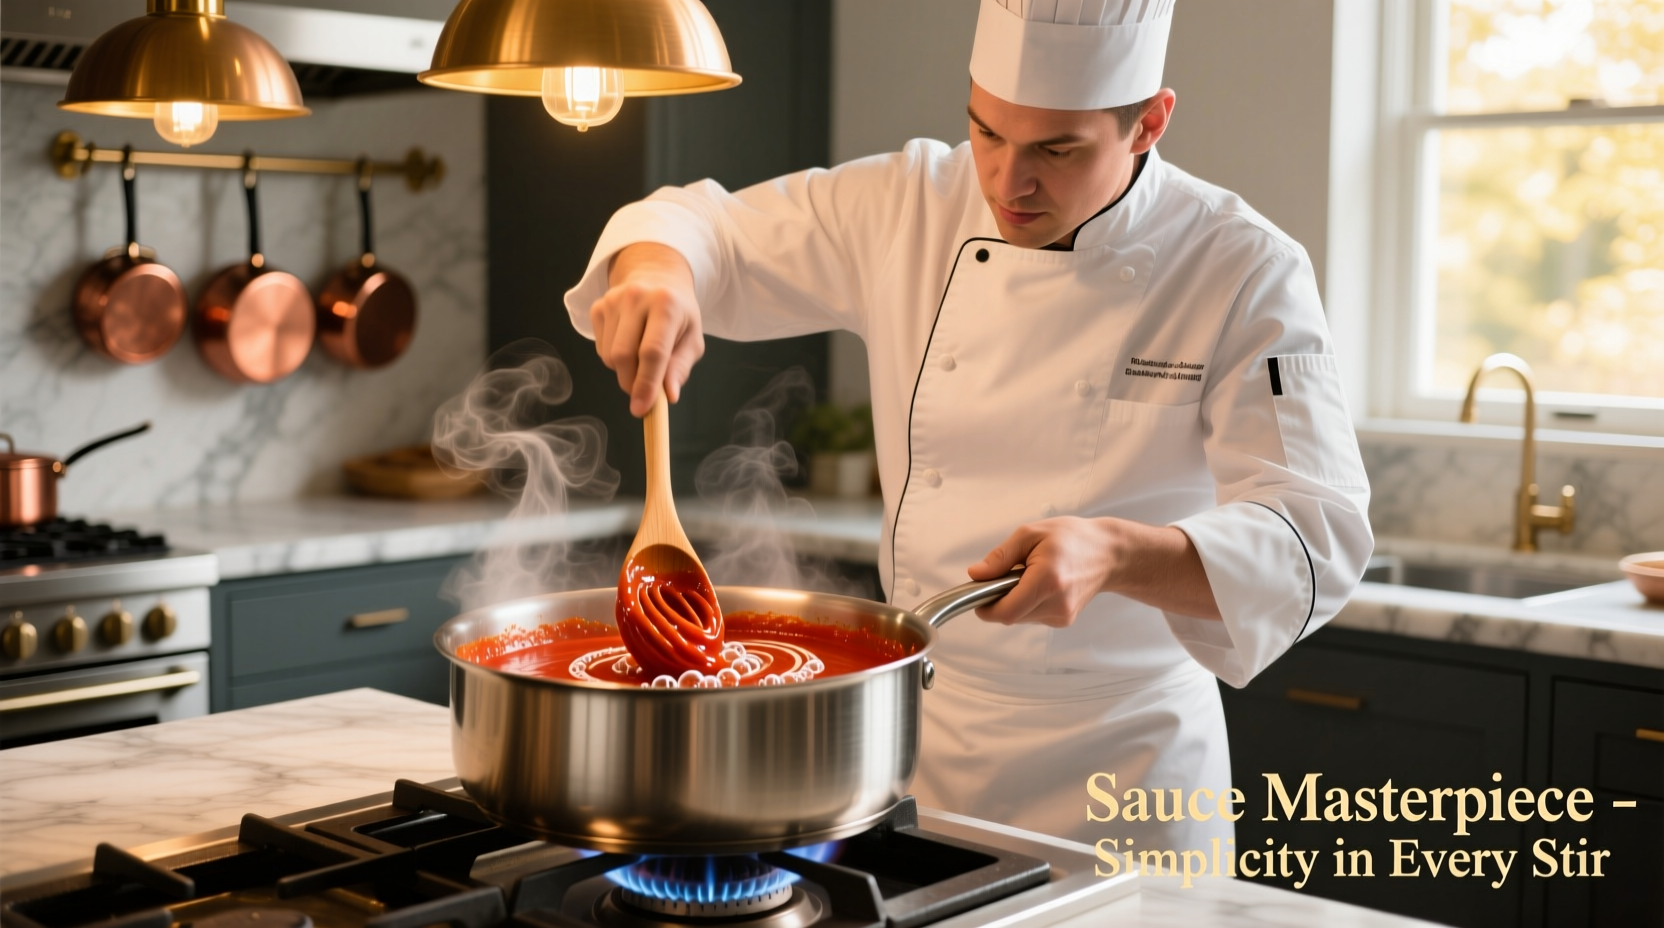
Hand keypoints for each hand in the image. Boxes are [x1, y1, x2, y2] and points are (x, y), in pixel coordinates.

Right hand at [590, 243, 704, 416]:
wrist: (657, 278)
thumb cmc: (679, 314)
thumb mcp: (692, 338)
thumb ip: (680, 367)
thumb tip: (668, 396)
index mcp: (666, 304)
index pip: (652, 351)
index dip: (646, 384)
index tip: (641, 409)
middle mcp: (636, 297)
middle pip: (624, 356)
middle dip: (632, 383)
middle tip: (644, 394)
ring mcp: (613, 300)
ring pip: (609, 356)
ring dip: (625, 371)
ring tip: (642, 359)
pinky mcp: (598, 306)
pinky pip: (601, 349)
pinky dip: (614, 359)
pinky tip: (629, 344)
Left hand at [966, 517, 1119, 626]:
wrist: (1109, 554)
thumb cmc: (1073, 539)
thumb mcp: (1030, 534)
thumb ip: (1001, 557)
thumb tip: (976, 574)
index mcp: (1047, 580)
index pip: (1006, 611)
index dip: (986, 607)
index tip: (979, 595)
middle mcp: (1057, 603)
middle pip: (1011, 616)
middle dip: (1000, 599)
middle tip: (1008, 575)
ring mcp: (1062, 615)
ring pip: (1021, 618)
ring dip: (1015, 601)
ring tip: (1029, 576)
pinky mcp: (1064, 620)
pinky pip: (1033, 616)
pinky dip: (1028, 603)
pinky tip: (1041, 585)